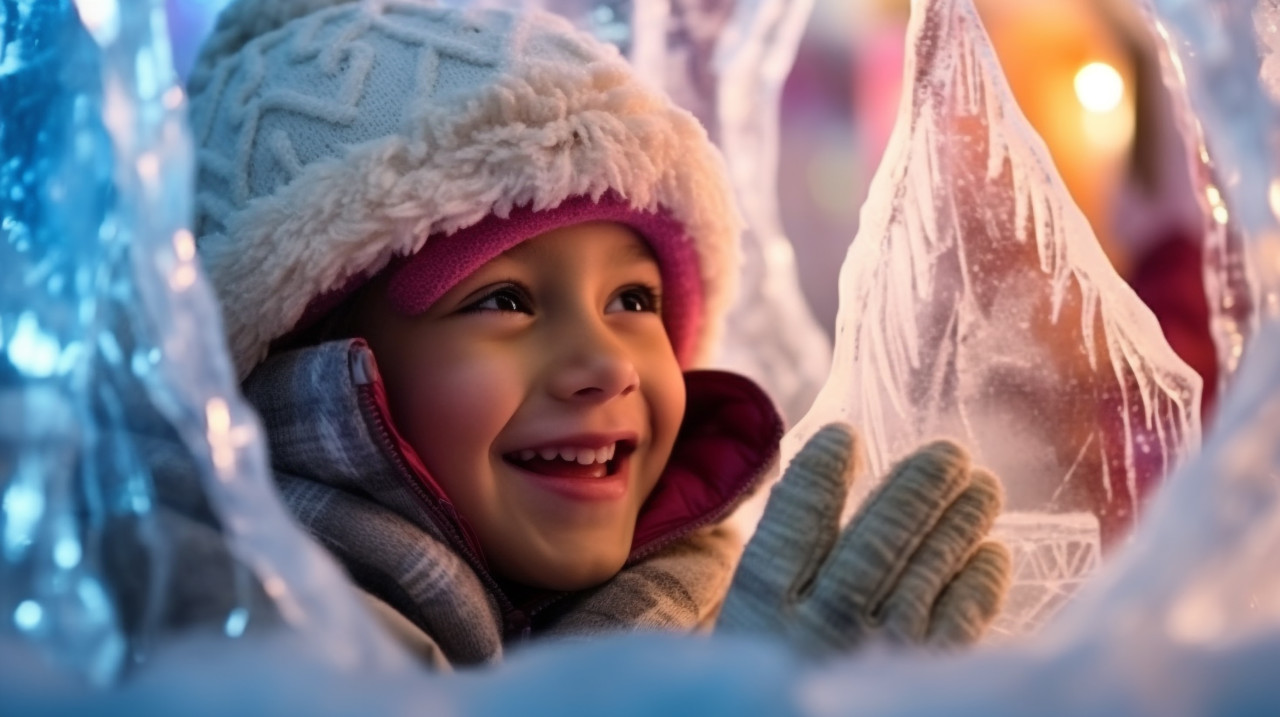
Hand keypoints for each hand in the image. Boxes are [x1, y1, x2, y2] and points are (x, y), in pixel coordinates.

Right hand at [717, 423, 1009, 654]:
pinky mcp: (919, 689)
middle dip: (913, 496)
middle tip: (950, 453)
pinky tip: (994, 556)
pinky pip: (955, 634)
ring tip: (983, 486)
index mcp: (758, 620)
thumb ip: (769, 572)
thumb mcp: (740, 632)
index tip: (844, 436)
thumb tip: (812, 481)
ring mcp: (870, 665)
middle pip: (871, 551)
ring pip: (922, 583)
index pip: (790, 535)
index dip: (818, 481)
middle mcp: (815, 639)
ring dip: (957, 530)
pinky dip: (978, 592)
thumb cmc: (757, 682)